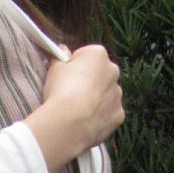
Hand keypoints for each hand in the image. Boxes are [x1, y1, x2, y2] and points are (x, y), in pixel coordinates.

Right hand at [23, 43, 124, 172]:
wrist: (70, 122)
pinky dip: (102, 116)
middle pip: (101, 74)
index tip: (67, 76)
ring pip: (107, 94)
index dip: (75, 66)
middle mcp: (113, 71)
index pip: (86, 55)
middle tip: (73, 93)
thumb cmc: (60, 90)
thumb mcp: (54, 68)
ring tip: (80, 109)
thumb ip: (60, 57)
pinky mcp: (119, 115)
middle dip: (90, 81)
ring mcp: (118, 94)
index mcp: (98, 54)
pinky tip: (89, 120)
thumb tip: (63, 50)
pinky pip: (110, 113)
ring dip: (97, 98)